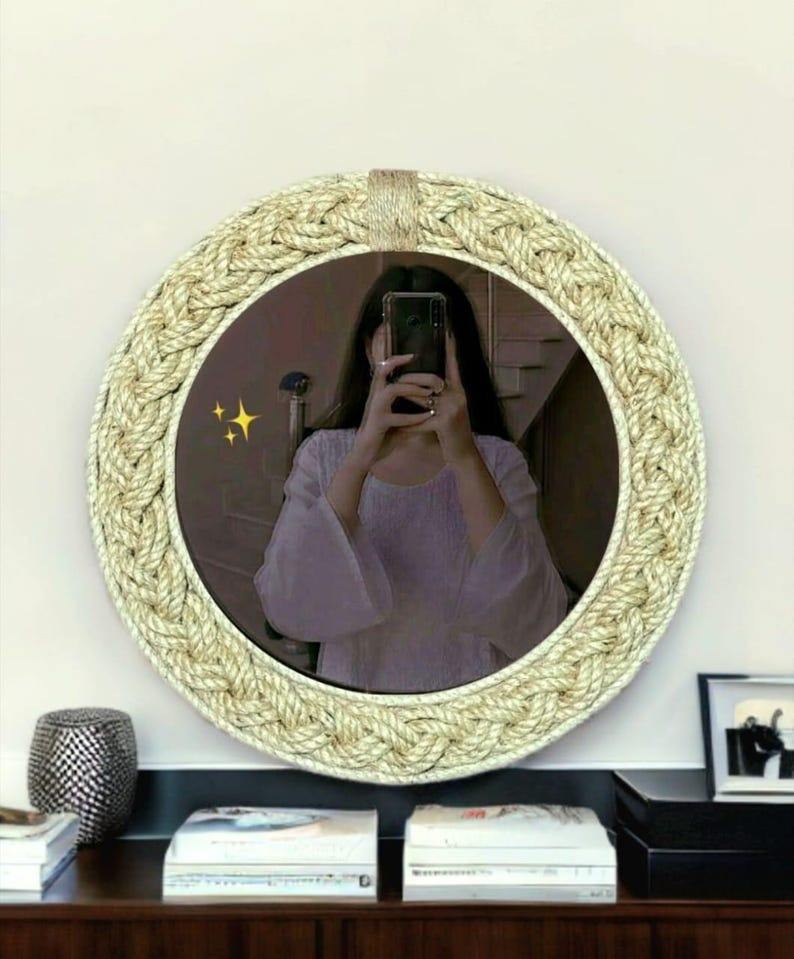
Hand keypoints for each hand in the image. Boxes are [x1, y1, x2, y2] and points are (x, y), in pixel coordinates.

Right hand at [351, 344, 434, 470]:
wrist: (365, 455)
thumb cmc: (382, 435)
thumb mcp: (397, 419)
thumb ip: (408, 409)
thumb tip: (430, 404)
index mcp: (378, 393)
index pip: (383, 368)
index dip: (396, 359)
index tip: (414, 355)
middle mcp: (375, 397)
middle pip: (386, 372)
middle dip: (411, 371)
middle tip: (434, 378)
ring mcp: (376, 409)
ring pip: (393, 390)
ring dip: (413, 389)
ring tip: (430, 393)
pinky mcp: (379, 422)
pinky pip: (398, 417)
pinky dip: (415, 417)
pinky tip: (428, 417)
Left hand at [396, 328, 476, 463]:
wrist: (465, 454)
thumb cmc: (454, 432)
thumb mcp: (452, 410)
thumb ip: (442, 396)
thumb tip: (424, 384)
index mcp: (459, 391)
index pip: (453, 366)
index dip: (450, 349)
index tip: (447, 331)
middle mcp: (458, 396)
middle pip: (431, 380)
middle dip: (412, 380)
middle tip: (397, 378)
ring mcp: (452, 409)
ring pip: (422, 397)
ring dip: (406, 398)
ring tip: (391, 395)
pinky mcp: (444, 423)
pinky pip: (420, 420)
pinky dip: (408, 425)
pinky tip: (398, 427)